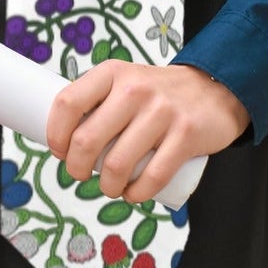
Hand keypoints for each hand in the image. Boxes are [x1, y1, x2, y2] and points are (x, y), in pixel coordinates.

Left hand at [45, 61, 249, 203]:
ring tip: (109, 187)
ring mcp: (161, 112)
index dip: (55, 133)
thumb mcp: (124, 81)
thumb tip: (63, 136)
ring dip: (106, 186)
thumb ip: (98, 101)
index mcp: (111, 73)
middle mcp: (133, 88)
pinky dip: (136, 194)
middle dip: (75, 168)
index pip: (68, 102)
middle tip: (79, 174)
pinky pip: (152, 177)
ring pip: (117, 164)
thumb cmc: (156, 93)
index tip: (58, 150)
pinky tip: (132, 194)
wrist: (212, 90)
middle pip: (87, 139)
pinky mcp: (185, 135)